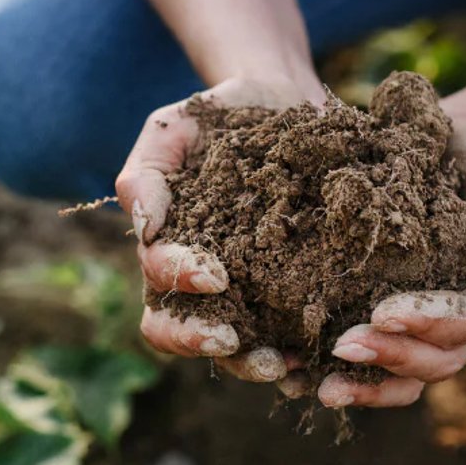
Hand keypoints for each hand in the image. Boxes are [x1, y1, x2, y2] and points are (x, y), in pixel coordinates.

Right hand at [116, 76, 325, 382]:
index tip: (215, 275)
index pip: (158, 282)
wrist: (286, 100)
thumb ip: (146, 173)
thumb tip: (144, 227)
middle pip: (183, 332)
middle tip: (232, 341)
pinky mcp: (294, 292)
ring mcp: (249, 293)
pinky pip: (291, 336)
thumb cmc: (219, 116)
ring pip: (235, 348)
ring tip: (283, 363)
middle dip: (202, 342)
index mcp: (168, 248)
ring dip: (252, 362)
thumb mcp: (174, 128)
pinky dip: (302, 356)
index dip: (180, 284)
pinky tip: (321, 358)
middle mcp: (203, 282)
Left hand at [311, 115, 465, 407]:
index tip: (382, 312)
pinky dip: (341, 376)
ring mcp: (419, 327)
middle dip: (389, 357)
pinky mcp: (382, 317)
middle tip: (341, 345)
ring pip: (403, 377)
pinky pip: (369, 363)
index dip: (425, 325)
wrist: (452, 145)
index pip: (463, 327)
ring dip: (364, 385)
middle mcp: (455, 324)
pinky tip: (297, 378)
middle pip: (431, 362)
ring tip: (322, 387)